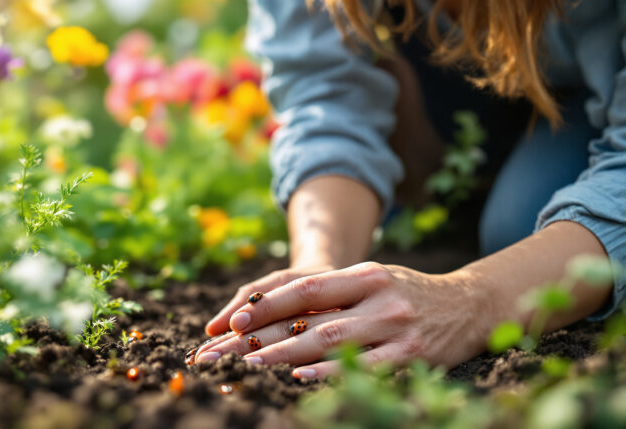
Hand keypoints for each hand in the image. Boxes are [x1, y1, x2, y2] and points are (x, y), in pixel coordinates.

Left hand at [196, 262, 500, 378]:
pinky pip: (365, 366)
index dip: (268, 303)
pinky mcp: (410, 354)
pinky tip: (302, 378)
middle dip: (267, 333)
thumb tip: (279, 309)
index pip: (306, 287)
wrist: (469, 305)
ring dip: (289, 354)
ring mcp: (395, 326)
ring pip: (333, 340)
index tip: (235, 318)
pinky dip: (332, 373)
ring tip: (254, 363)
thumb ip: (334, 290)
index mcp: (365, 275)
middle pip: (312, 316)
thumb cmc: (408, 293)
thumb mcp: (374, 279)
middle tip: (230, 348)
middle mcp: (379, 297)